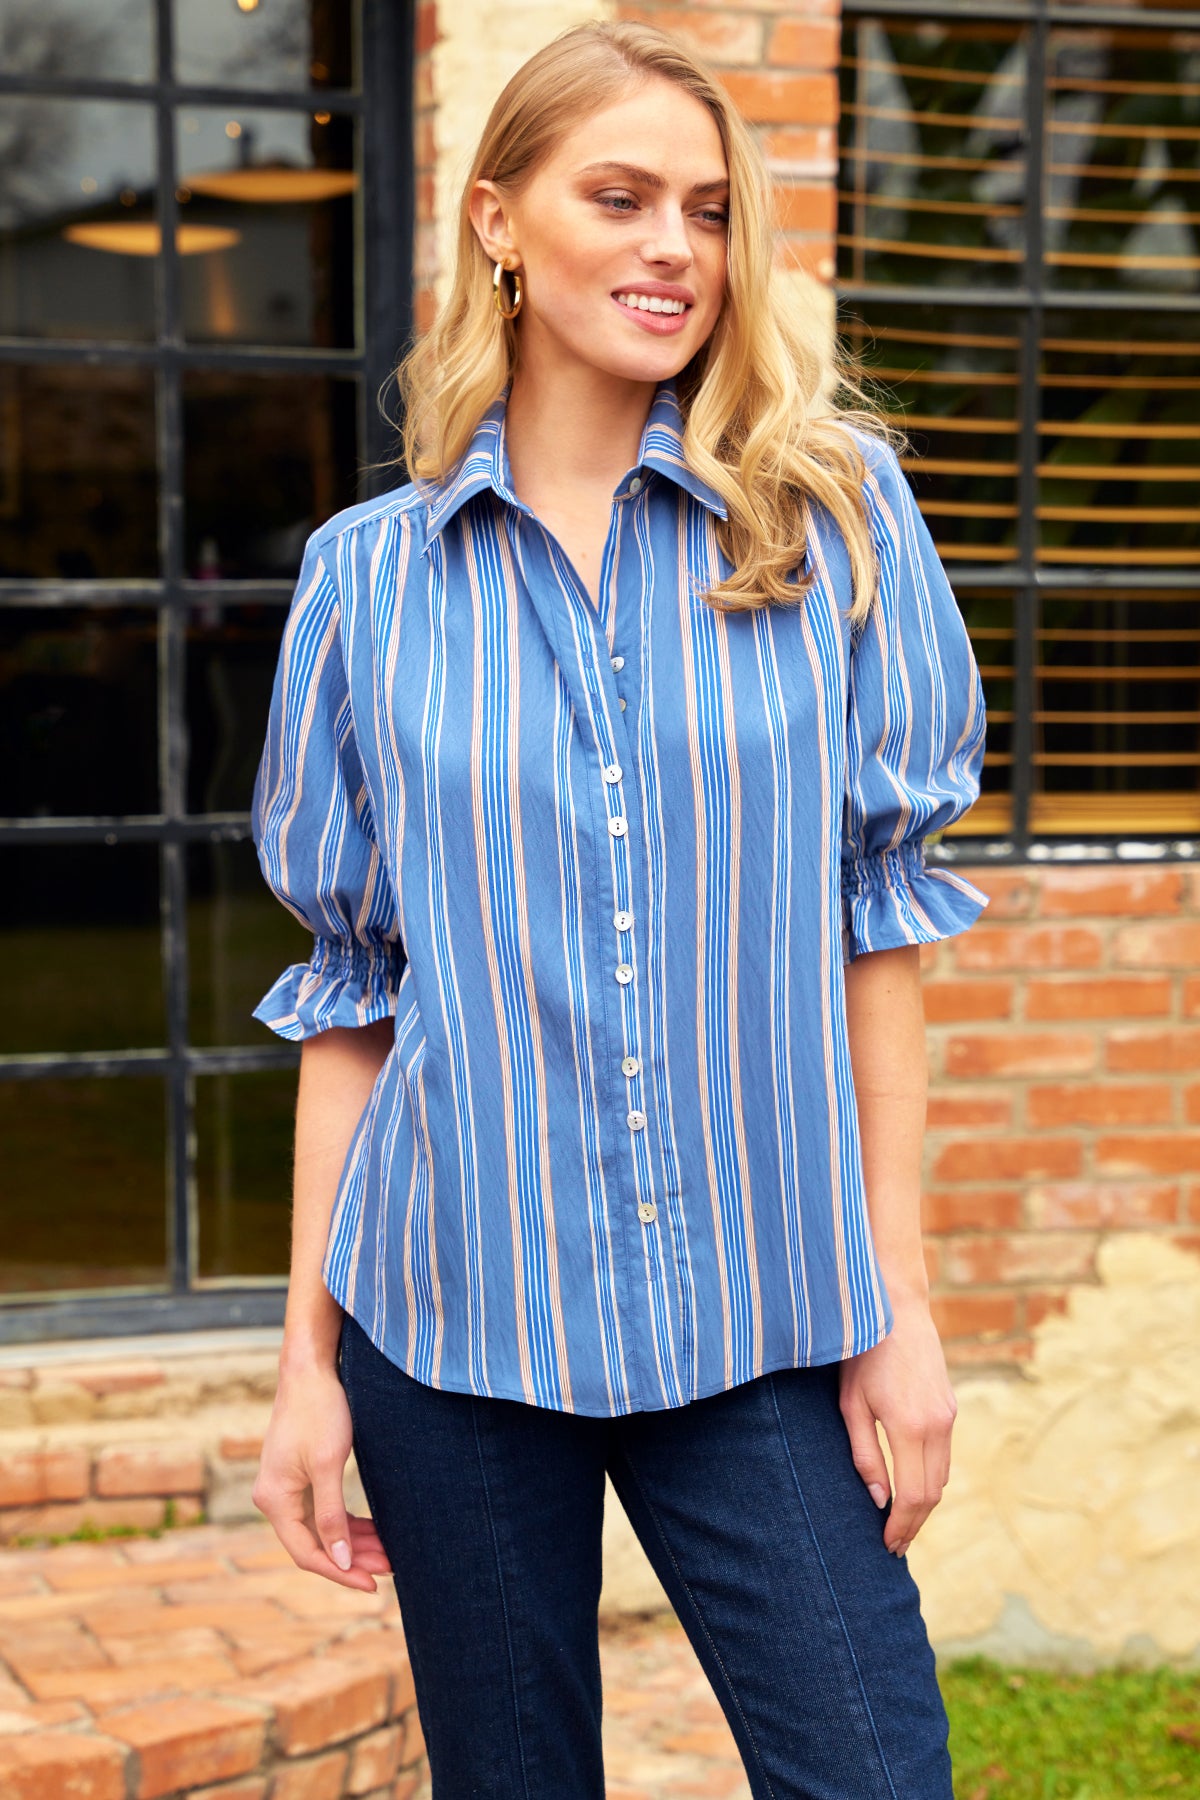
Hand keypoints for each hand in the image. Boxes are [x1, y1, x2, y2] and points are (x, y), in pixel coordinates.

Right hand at [252, 1361, 391, 1591]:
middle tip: (391, 1567)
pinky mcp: (300, 1476)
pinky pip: (323, 1511)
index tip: (373, 1583)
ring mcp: (286, 1487)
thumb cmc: (319, 1411)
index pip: (308, 1553)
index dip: (340, 1572)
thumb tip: (339, 1560)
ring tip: (388, 1553)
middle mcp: (274, 1498)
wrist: (310, 1370)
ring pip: (321, 1529)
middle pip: (315, 1543)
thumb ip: (331, 1515)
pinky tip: (373, 1531)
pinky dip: (347, 1523)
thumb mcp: (328, 1464)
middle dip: (353, 1558)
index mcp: (275, 1500)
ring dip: (353, 1542)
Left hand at [838, 1298, 956, 1557]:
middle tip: (894, 1545)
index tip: (887, 1546)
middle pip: (933, 1493)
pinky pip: (944, 1454)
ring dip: (924, 1503)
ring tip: (900, 1523)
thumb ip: (865, 1454)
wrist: (896, 1306)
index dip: (902, 1527)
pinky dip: (930, 1478)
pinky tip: (910, 1485)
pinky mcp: (950, 1406)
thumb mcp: (851, 1403)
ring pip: (943, 1476)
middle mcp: (938, 1425)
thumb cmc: (861, 1351)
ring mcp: (949, 1415)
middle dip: (914, 1523)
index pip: (914, 1496)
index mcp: (910, 1426)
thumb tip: (877, 1499)